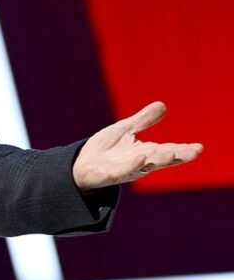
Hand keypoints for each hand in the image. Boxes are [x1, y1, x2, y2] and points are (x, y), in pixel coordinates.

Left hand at [72, 101, 202, 191]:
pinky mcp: (109, 174)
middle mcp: (139, 163)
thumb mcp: (124, 130)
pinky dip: (132, 165)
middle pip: (161, 159)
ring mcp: (125, 169)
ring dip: (158, 161)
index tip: (199, 147)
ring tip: (171, 155)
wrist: (80, 164)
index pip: (168, 150)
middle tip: (195, 151)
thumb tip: (162, 105)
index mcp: (145, 152)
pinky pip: (122, 170)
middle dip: (178, 156)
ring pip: (145, 166)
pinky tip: (140, 158)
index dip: (183, 149)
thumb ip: (143, 120)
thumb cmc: (105, 149)